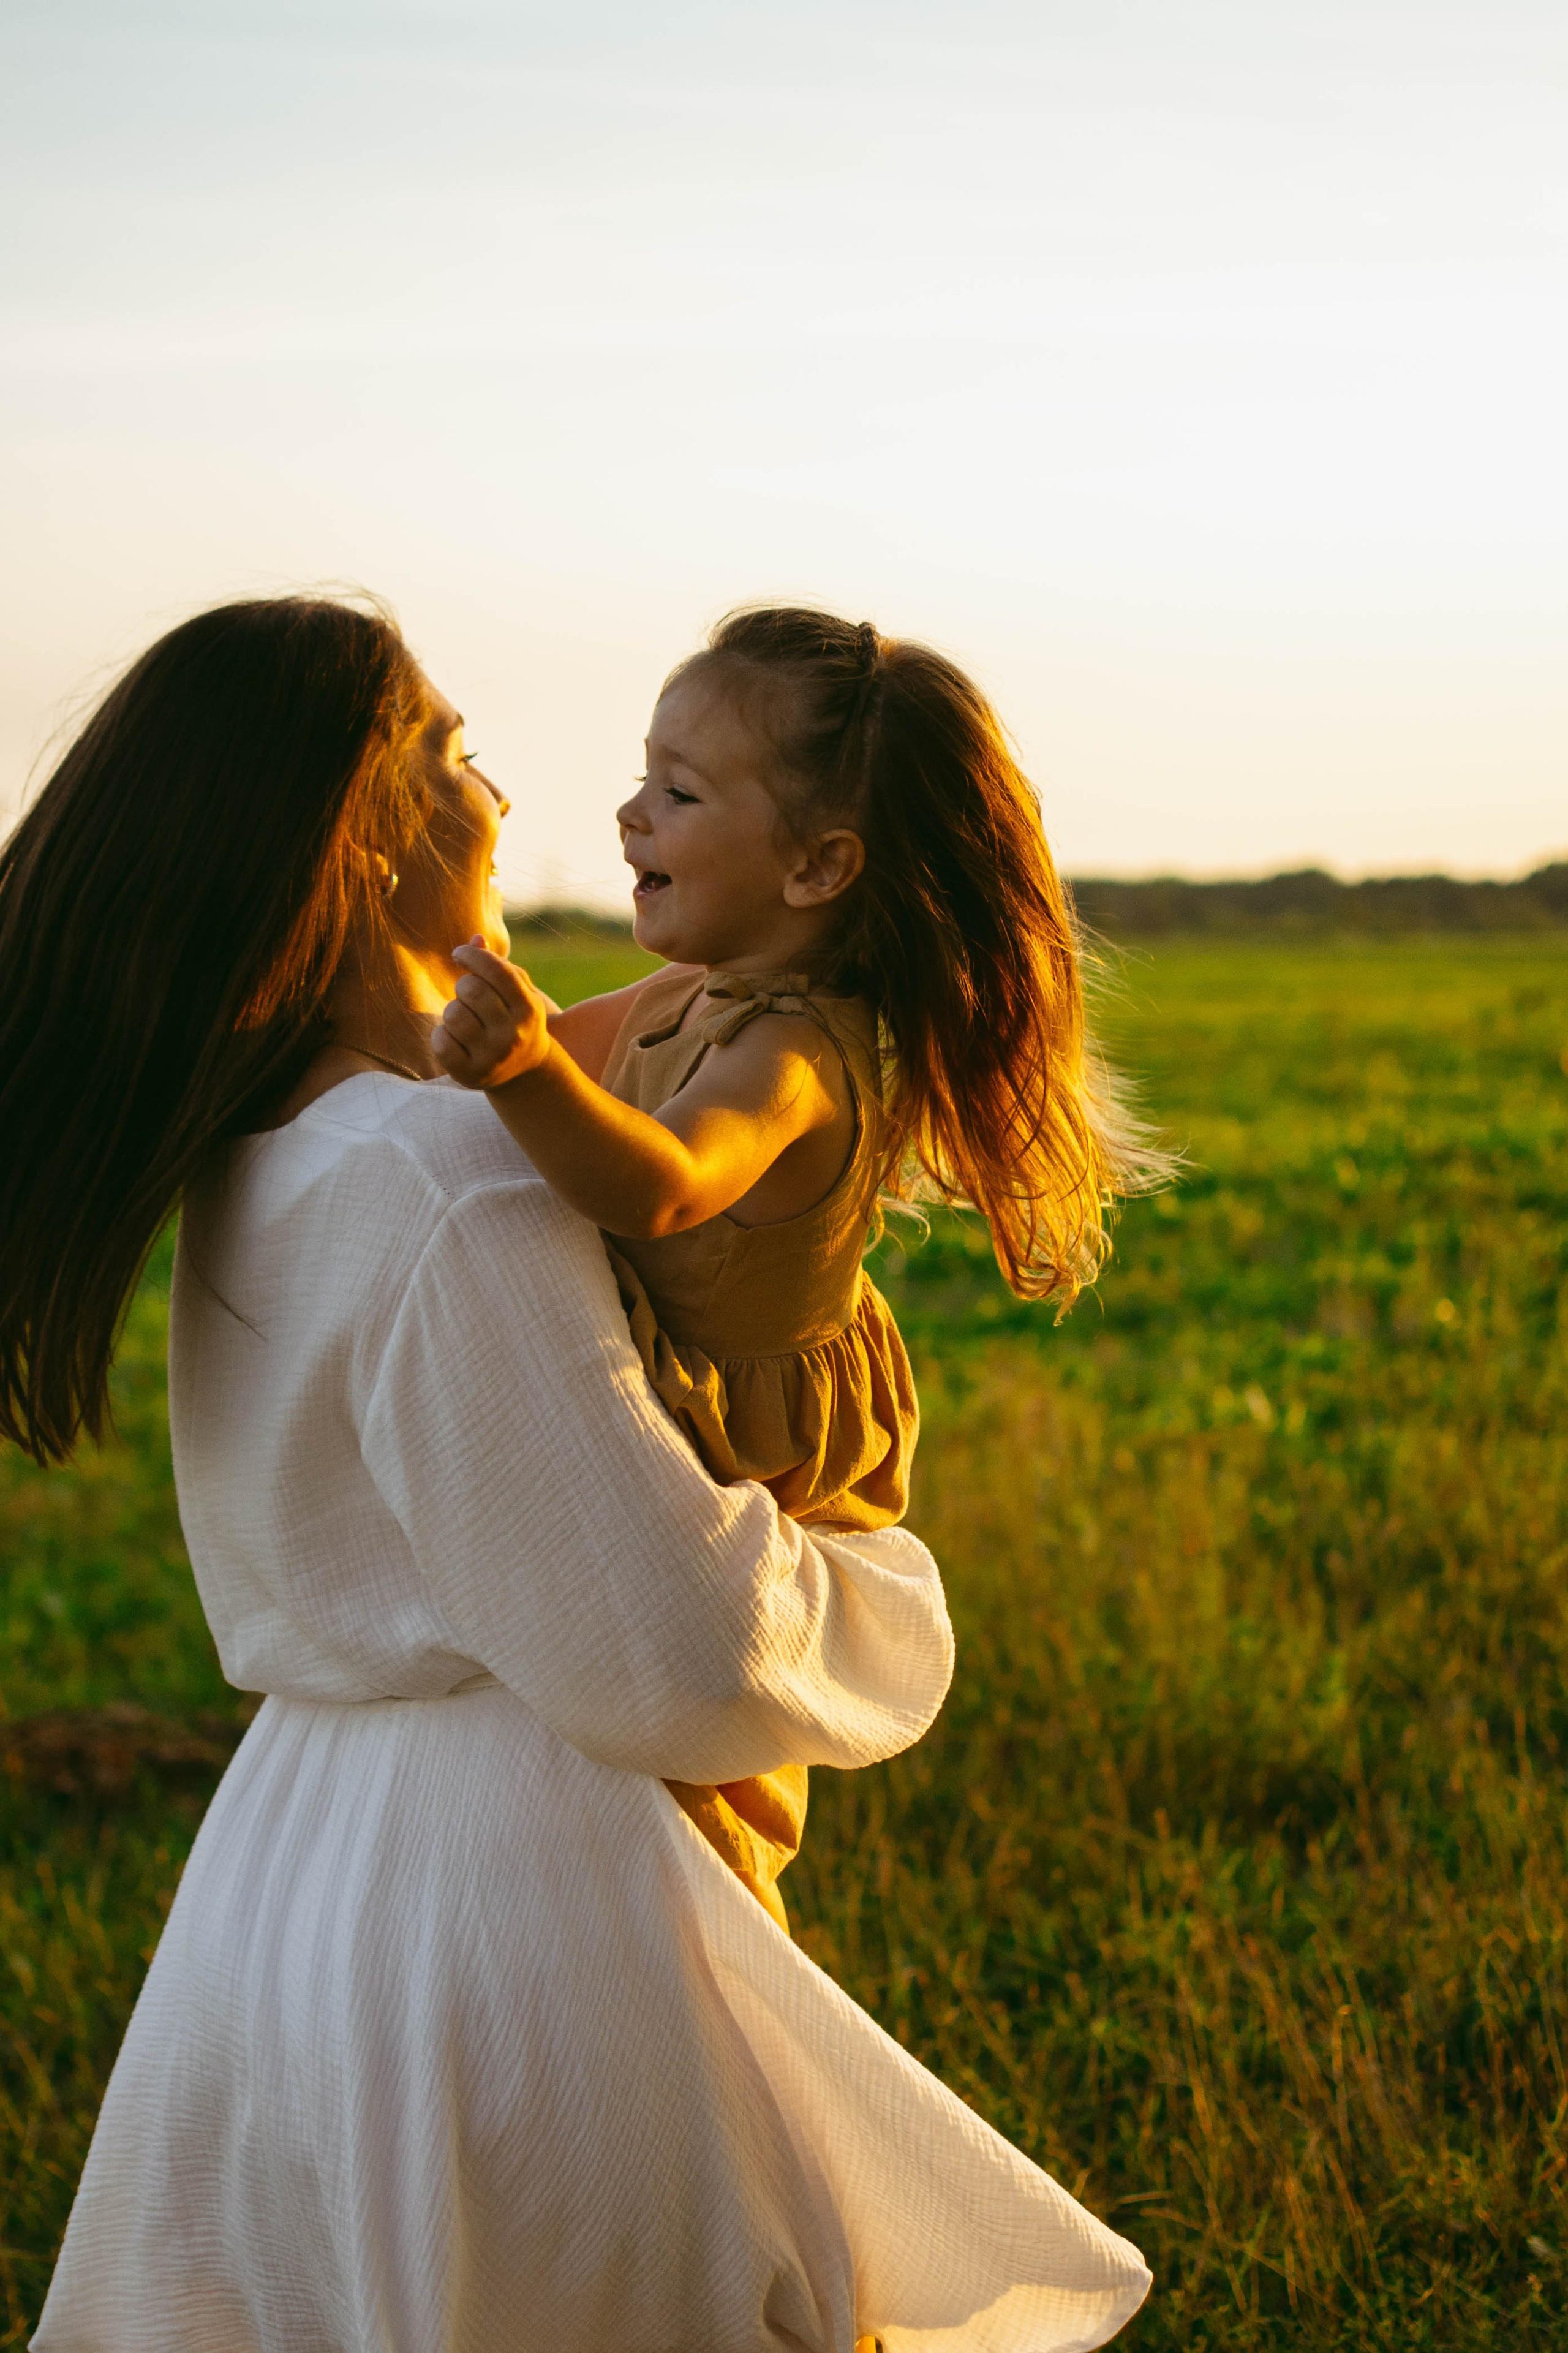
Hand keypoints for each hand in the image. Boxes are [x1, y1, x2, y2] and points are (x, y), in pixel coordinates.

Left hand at [431, 939, 549, 1089]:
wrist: (524, 1072)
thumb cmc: (514, 1019)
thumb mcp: (517, 993)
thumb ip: (498, 965)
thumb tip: (475, 939)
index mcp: (529, 1008)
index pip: (496, 970)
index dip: (471, 954)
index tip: (460, 954)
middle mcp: (513, 1034)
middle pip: (471, 989)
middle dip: (463, 985)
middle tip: (467, 994)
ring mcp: (492, 1057)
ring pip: (453, 1014)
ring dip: (453, 1010)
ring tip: (464, 1018)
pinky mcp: (470, 1074)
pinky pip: (440, 1042)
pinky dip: (441, 1035)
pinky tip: (454, 1038)